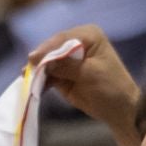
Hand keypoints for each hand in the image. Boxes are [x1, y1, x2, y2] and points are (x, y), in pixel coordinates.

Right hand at [28, 25, 141, 145]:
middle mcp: (77, 42)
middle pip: (52, 49)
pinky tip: (33, 86)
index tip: (33, 58)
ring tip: (26, 77)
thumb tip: (42, 61)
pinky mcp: (64, 74)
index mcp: (88, 35)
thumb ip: (66, 66)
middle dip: (40, 60)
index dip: (47, 49)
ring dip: (38, 71)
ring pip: (48, 62)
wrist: (119, 109)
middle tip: (26, 69)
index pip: (62, 39)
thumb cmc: (111, 87)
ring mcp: (69, 59)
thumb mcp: (89, 74)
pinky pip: (48, 75)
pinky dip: (41, 81)